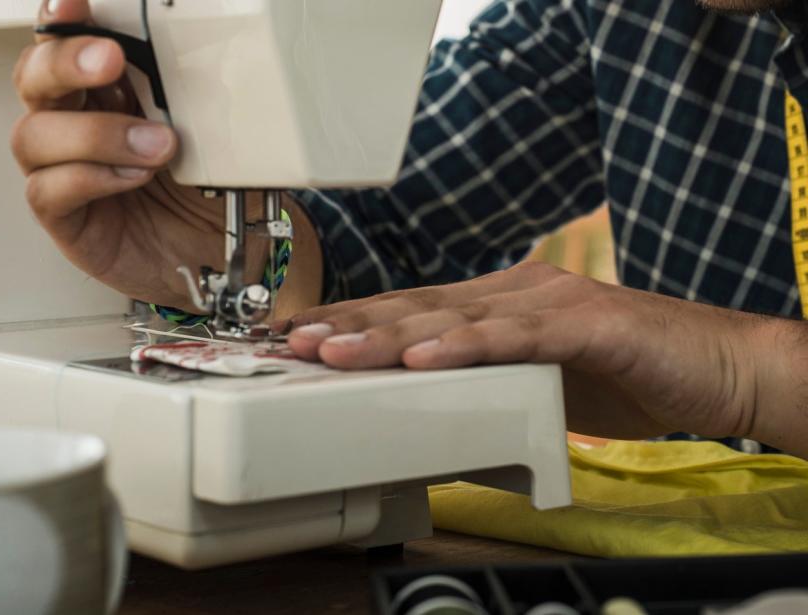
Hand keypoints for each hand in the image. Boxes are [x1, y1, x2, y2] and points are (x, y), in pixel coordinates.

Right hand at [10, 0, 270, 309]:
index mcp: (111, 93)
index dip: (63, 20)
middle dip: (65, 61)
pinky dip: (90, 178)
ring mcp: (65, 172)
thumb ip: (199, 95)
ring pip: (35, 134)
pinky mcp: (66, 218)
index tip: (77, 2)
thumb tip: (213, 53)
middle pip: (34, 78)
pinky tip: (132, 179)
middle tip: (111, 60)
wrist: (223, 256)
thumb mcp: (221, 134)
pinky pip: (47, 190)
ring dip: (96, 133)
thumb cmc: (214, 193)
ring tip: (156, 147)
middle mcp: (79, 126)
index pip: (68, 43)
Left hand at [287, 262, 794, 448]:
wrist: (711, 367)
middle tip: (296, 340)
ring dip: (390, 334)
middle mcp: (515, 292)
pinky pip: (517, 335)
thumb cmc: (620, 375)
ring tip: (335, 350)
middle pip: (418, 306)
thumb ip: (482, 384)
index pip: (414, 310)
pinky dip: (469, 344)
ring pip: (455, 316)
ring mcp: (549, 302)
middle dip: (353, 324)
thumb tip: (424, 409)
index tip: (304, 337)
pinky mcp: (586, 324)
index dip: (357, 321)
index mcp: (498, 304)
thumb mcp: (532, 383)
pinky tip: (427, 355)